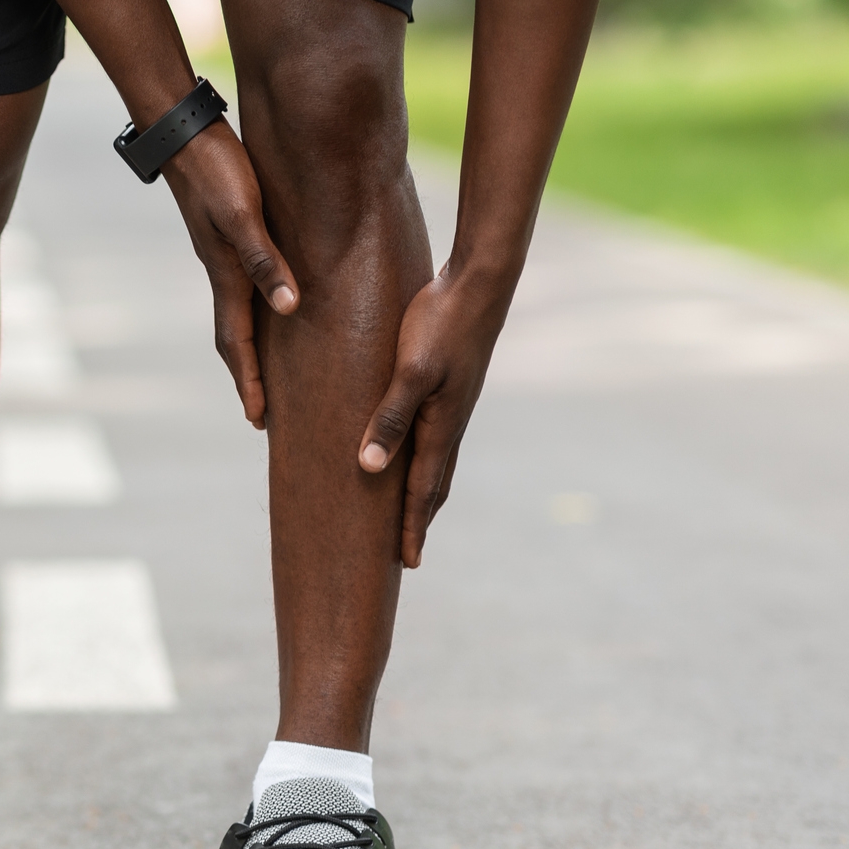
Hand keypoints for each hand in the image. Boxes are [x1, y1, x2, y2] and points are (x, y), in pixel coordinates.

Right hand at [160, 124, 299, 427]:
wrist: (182, 133)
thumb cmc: (216, 170)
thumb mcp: (243, 213)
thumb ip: (264, 260)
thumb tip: (289, 308)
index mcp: (226, 274)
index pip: (238, 343)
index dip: (249, 382)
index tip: (258, 420)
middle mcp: (221, 272)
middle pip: (233, 339)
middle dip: (246, 378)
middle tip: (260, 415)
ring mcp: (220, 257)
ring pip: (236, 316)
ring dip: (247, 351)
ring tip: (264, 374)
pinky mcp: (225, 239)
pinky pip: (240, 290)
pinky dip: (252, 314)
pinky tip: (268, 309)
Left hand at [355, 266, 509, 566]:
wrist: (480, 284)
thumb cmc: (440, 323)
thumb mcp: (411, 371)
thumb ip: (391, 417)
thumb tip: (368, 468)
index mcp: (440, 427)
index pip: (421, 491)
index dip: (411, 528)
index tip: (405, 564)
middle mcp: (450, 424)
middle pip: (433, 486)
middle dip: (420, 522)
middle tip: (407, 557)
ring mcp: (454, 406)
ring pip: (438, 464)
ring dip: (425, 495)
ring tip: (413, 517)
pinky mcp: (451, 388)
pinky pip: (437, 439)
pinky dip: (426, 462)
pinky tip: (417, 455)